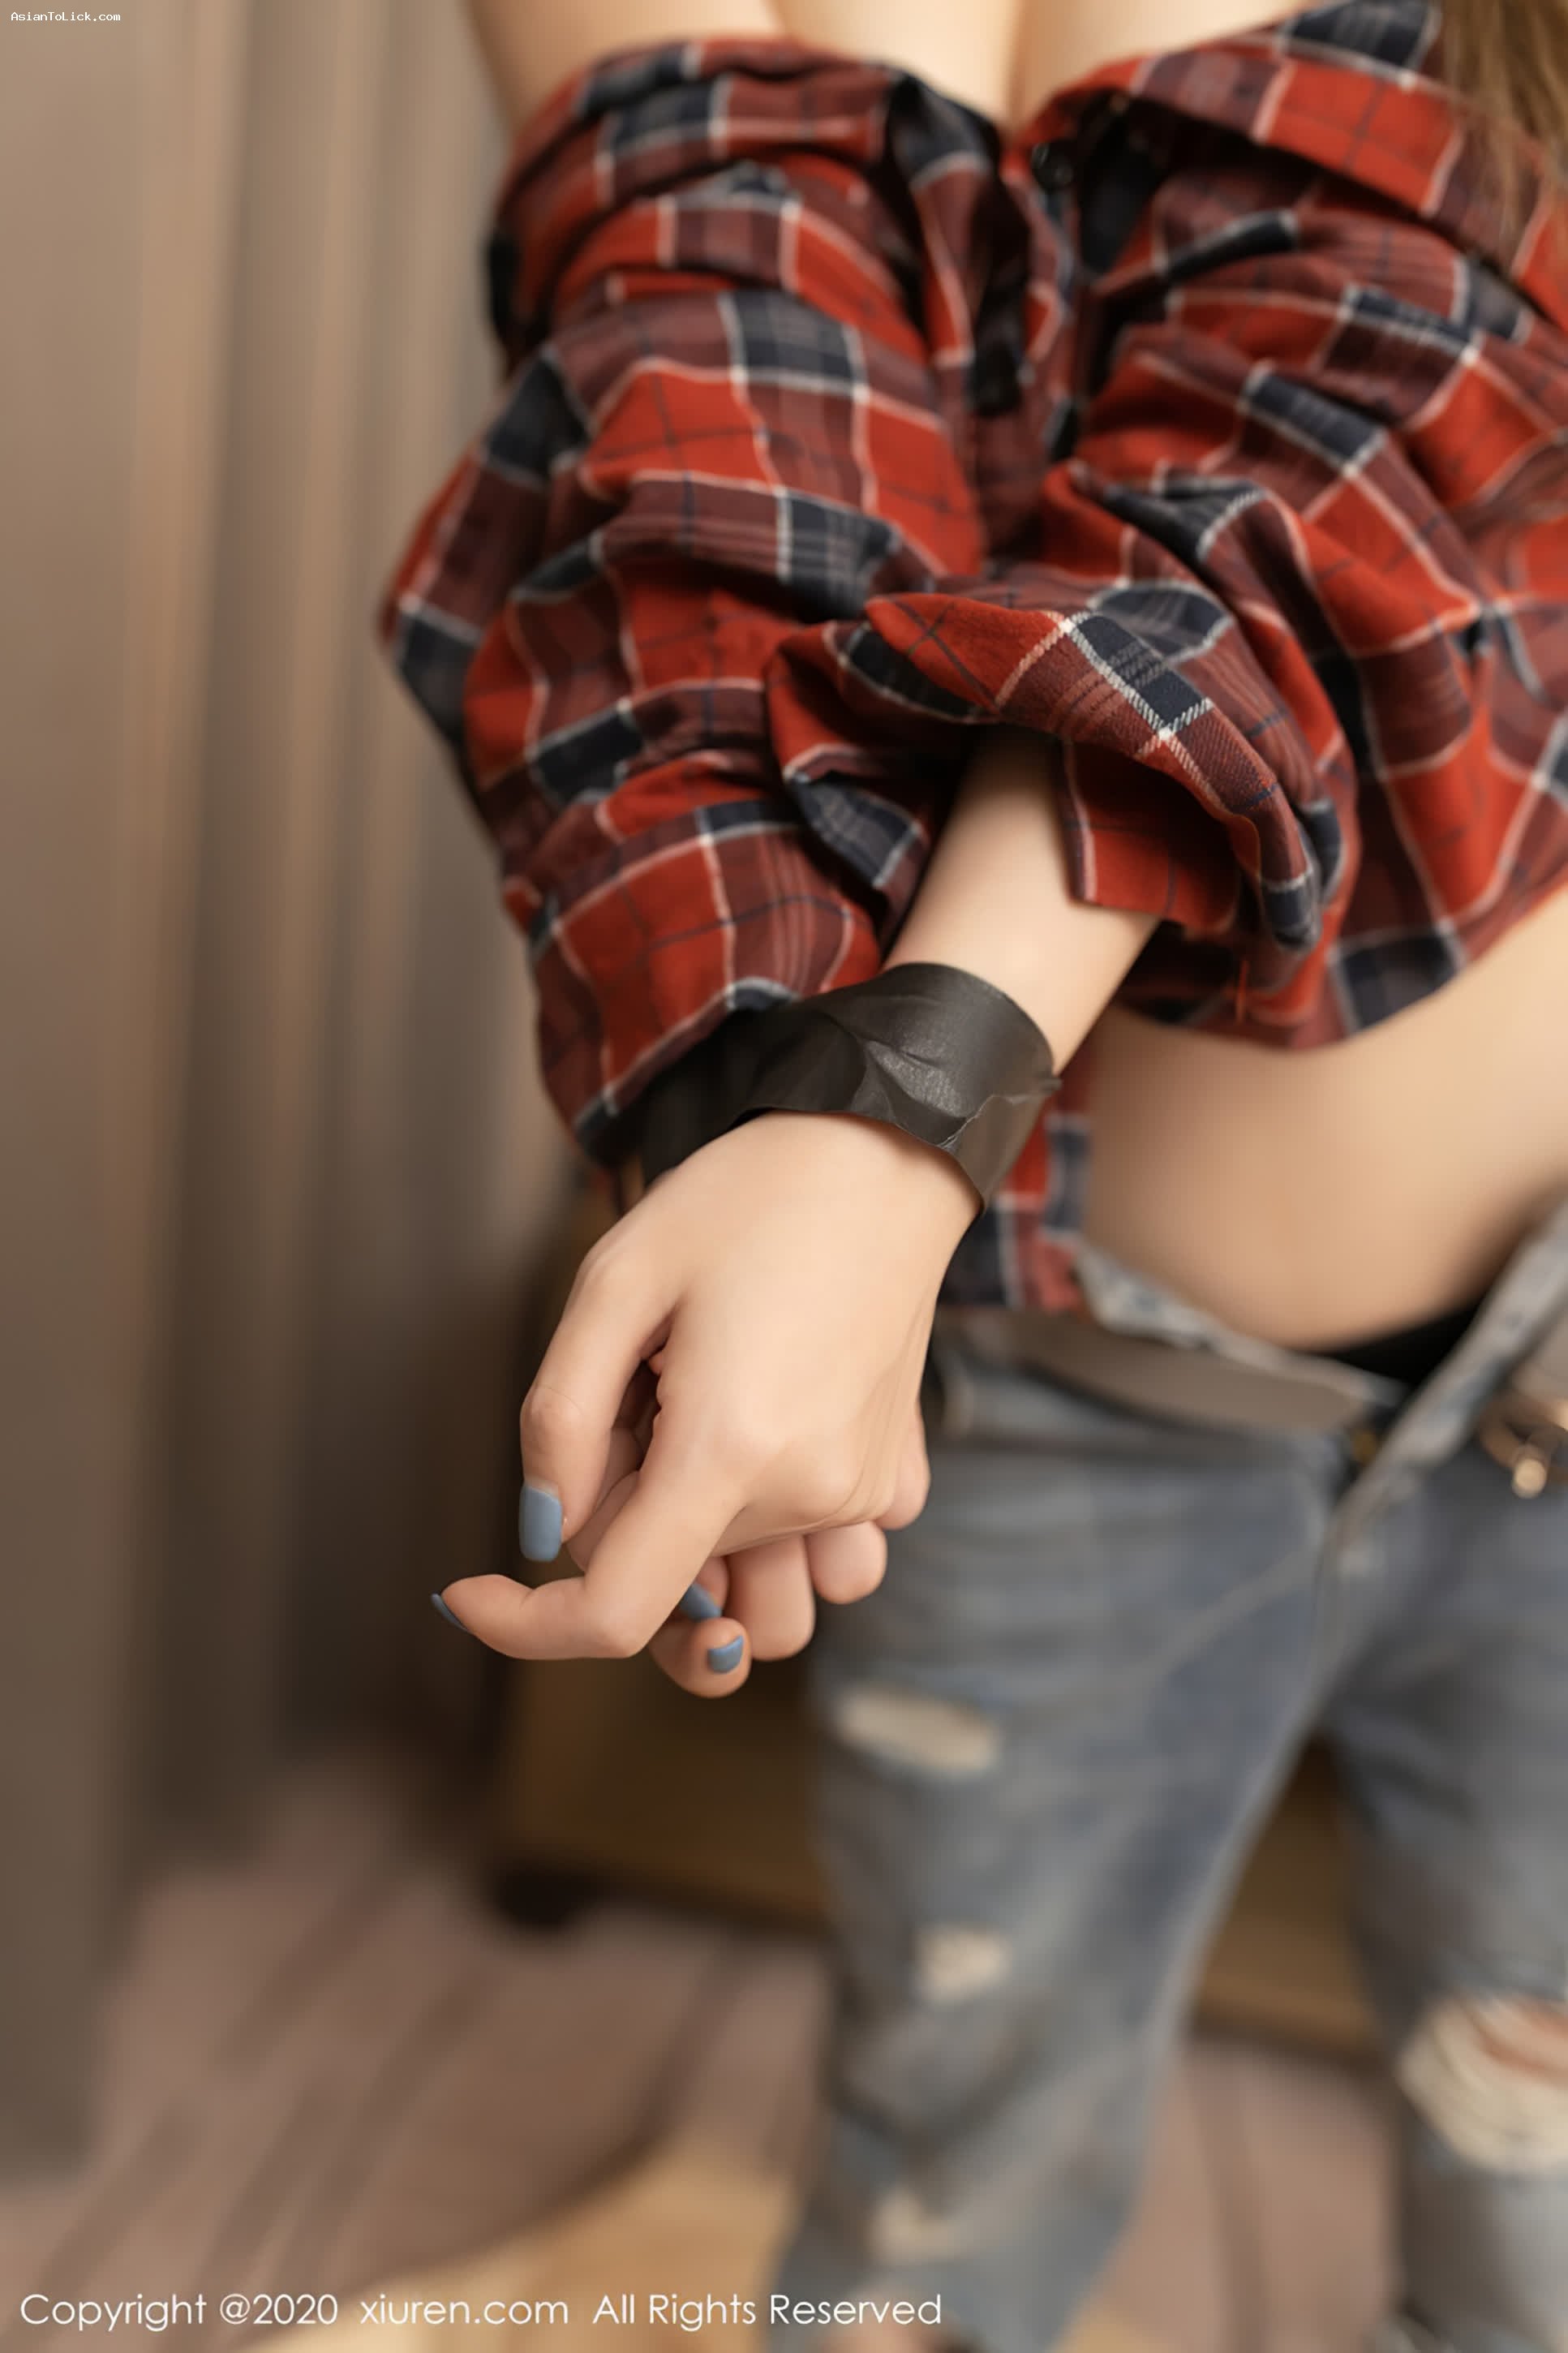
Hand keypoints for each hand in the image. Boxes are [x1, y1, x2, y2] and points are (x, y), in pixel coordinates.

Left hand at [433, 1110, 976, 1678]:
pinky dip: (774, 1519)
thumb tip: (544, 1531)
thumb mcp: (612, 1282)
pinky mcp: (889, 1481)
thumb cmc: (743, 1201)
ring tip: (705, 1428)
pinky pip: (814, 1551)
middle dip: (623, 1518)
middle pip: (668, 1585)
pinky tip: (770, 1420)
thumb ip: (557, 1420)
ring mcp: (859, 1496)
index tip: (470, 1591)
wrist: (880, 1154)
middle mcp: (808, 1494)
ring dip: (706, 1550)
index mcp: (728, 1449)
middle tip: (640, 1402)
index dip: (526, 1627)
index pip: (615, 1617)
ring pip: (746, 1592)